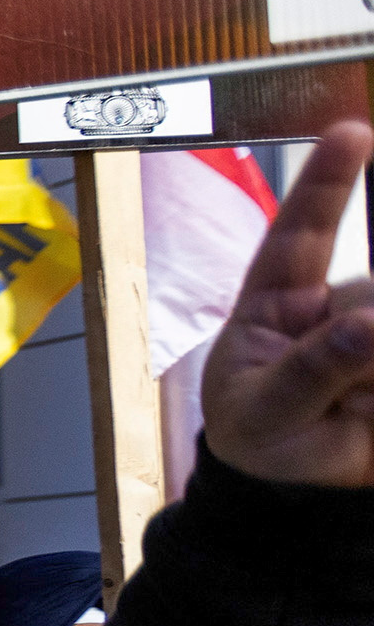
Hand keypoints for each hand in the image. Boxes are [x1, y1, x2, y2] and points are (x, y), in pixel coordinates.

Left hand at [202, 123, 373, 487]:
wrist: (293, 494)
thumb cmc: (261, 438)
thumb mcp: (265, 413)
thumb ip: (311, 371)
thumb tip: (369, 324)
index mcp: (278, 303)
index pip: (300, 231)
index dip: (326, 181)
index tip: (351, 131)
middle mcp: (338, 304)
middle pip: (370, 291)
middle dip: (364, 337)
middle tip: (353, 382)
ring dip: (373, 372)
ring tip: (358, 410)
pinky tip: (366, 408)